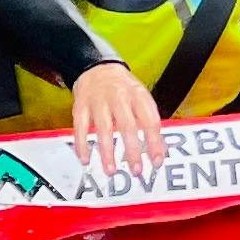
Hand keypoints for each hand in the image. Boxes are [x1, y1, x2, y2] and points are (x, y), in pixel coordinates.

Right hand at [70, 63, 165, 183]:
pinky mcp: (81, 106)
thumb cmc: (123, 88)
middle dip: (133, 151)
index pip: (150, 121)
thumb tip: (159, 149)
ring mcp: (98, 101)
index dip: (155, 143)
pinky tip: (86, 159)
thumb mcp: (141, 97)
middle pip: (127, 126)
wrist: (98, 67)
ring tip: (111, 171)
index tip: (156, 162)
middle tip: (136, 170)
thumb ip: (148, 120)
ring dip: (107, 152)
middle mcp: (119, 97)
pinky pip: (80, 127)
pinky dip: (82, 145)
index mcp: (138, 95)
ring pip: (103, 128)